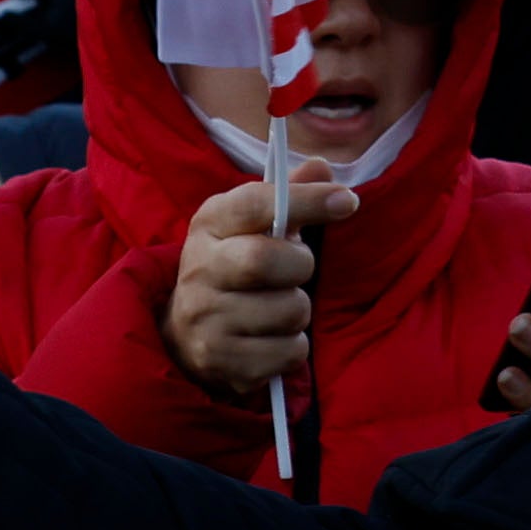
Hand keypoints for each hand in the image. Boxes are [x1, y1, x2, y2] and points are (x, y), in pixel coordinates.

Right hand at [163, 165, 356, 399]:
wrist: (184, 333)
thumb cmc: (233, 266)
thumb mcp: (250, 224)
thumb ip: (288, 195)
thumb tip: (322, 166)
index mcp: (209, 225)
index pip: (256, 204)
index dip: (305, 200)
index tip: (346, 200)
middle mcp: (199, 270)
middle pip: (264, 260)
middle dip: (300, 264)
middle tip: (296, 268)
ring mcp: (207, 321)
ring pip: (289, 311)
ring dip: (299, 309)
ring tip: (276, 306)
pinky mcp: (223, 363)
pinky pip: (290, 352)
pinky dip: (293, 346)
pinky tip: (270, 339)